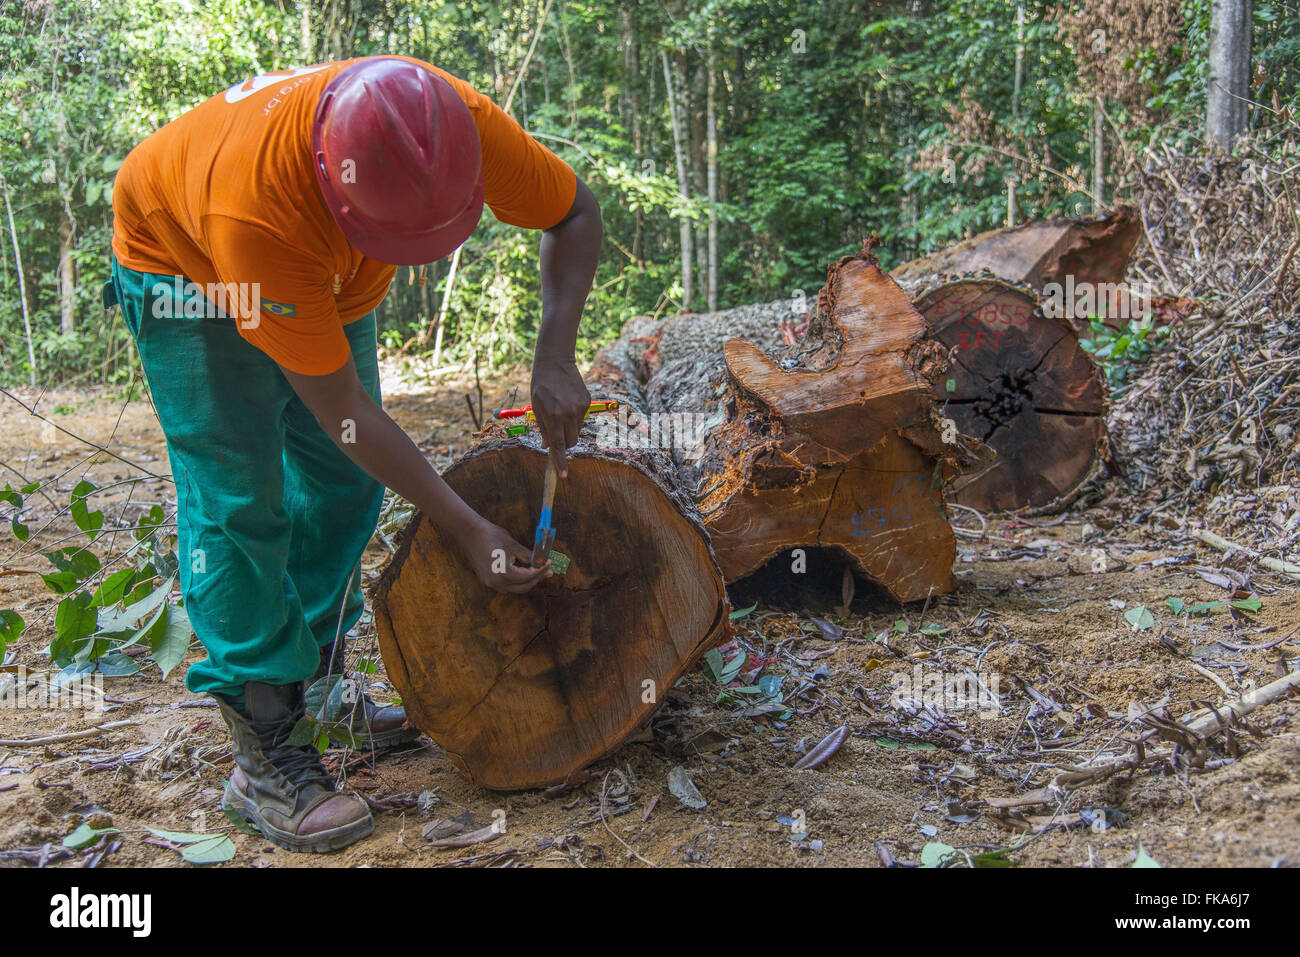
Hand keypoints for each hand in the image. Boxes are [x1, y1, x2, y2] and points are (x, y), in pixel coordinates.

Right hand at [454, 518, 551, 593]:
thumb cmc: (490, 534)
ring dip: (526, 581)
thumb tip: (544, 563)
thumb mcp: (513, 545)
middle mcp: (495, 582)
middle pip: (523, 587)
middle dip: (536, 578)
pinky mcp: (485, 580)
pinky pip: (504, 585)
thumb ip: (528, 557)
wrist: (469, 531)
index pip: (528, 577)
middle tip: (546, 569)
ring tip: (535, 570)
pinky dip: (515, 580)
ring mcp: (489, 583)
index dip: (541, 571)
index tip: (550, 564)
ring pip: (514, 588)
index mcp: (503, 573)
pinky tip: (521, 570)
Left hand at [530, 354, 589, 477]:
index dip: (560, 462)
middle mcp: (569, 414)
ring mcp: (580, 408)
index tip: (563, 475)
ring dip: (569, 428)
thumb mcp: (537, 407)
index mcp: (554, 417)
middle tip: (556, 435)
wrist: (555, 362)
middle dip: (564, 444)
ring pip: (577, 430)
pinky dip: (574, 417)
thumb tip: (548, 447)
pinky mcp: (587, 402)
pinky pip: (581, 418)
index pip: (559, 445)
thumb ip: (544, 428)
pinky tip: (567, 402)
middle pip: (571, 441)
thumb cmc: (541, 385)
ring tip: (560, 411)